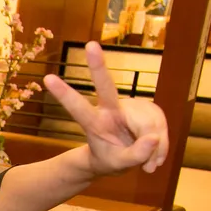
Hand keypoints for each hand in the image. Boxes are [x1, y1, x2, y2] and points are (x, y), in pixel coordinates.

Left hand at [44, 41, 170, 176]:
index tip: (48, 79)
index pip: (78, 108)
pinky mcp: (147, 107)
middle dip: (98, 65)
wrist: (122, 157)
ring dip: (155, 146)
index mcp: (95, 123)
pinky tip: (155, 150)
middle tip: (90, 45)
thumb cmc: (111, 160)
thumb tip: (153, 138)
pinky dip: (162, 142)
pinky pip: (160, 124)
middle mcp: (110, 108)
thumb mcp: (119, 166)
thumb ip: (135, 156)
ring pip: (148, 122)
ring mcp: (130, 105)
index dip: (65, 95)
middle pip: (106, 86)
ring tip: (148, 163)